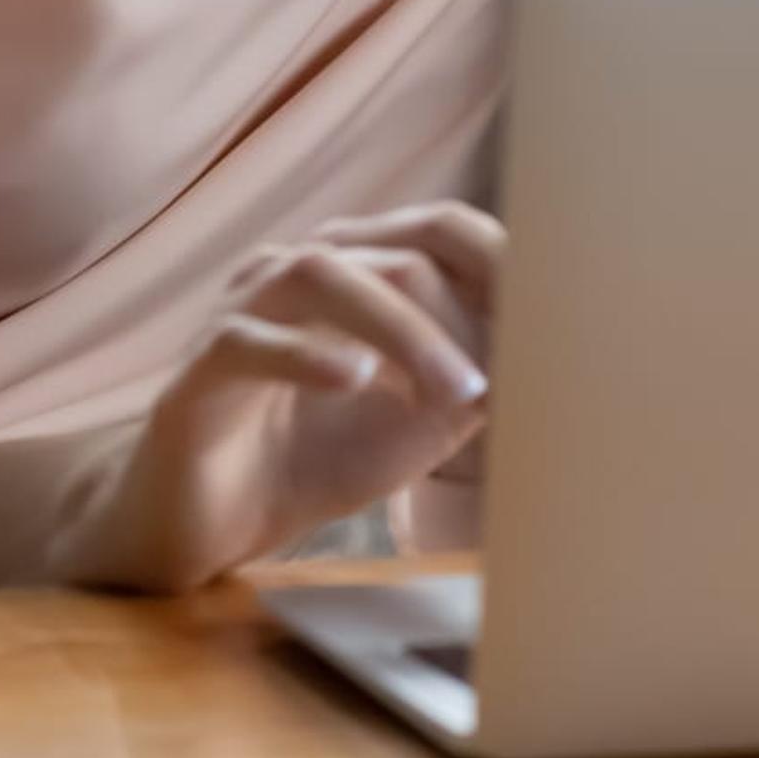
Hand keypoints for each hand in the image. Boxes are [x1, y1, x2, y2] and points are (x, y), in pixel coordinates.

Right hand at [53, 202, 500, 591]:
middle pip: (396, 249)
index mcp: (354, 272)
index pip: (438, 230)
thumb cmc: (308, 460)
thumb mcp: (412, 427)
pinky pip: (249, 340)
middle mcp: (296, 271)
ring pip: (323, 274)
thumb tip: (538, 356)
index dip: (502, 261)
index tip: (560, 315)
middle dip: (464, 311)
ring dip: (403, 331)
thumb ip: (466, 386)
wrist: (200, 527)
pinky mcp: (197, 370)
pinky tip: (355, 381)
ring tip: (454, 392)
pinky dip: (308, 355)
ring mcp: (241, 311)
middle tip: (507, 381)